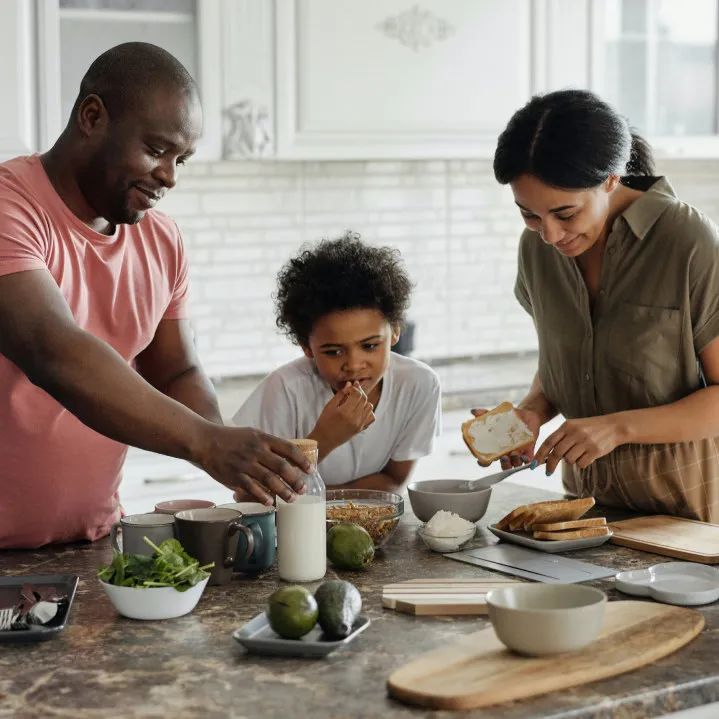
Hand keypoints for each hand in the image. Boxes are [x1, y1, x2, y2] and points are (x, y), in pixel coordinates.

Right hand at [195, 425, 310, 505]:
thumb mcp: (253, 434)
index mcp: (263, 439)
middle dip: (296, 480)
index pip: (289, 449)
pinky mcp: (234, 476)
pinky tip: (270, 502)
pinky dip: (263, 497)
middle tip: (303, 489)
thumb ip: (269, 445)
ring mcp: (245, 464)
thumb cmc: (231, 438)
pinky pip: (252, 489)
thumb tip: (288, 458)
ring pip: (270, 480)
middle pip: (282, 467)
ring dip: (283, 491)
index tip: (311, 470)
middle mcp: (256, 451)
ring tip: (292, 499)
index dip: (302, 461)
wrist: (205, 442)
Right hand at [311, 382, 374, 454]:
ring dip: (364, 401)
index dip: (355, 387)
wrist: (324, 440)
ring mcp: (359, 425)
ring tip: (355, 401)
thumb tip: (350, 384)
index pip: (357, 394)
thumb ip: (340, 394)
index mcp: (345, 412)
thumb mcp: (329, 406)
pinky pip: (371, 417)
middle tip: (353, 389)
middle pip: (364, 399)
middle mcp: (355, 418)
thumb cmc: (324, 422)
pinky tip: (360, 410)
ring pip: (369, 407)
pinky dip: (368, 411)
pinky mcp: (361, 429)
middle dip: (360, 392)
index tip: (350, 386)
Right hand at [470, 407, 541, 468]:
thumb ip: (484, 414)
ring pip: (515, 464)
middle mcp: (506, 453)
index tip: (480, 460)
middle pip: (503, 465)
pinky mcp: (529, 451)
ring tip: (514, 453)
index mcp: (496, 448)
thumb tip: (473, 411)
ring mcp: (518, 453)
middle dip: (503, 464)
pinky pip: (528, 460)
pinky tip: (525, 456)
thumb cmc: (508, 418)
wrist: (526, 415)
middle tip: (503, 457)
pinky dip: (527, 460)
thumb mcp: (496, 415)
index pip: (487, 459)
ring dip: (514, 462)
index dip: (482, 462)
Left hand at [533, 415, 621, 474]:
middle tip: (548, 472)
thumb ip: (561, 438)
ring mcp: (585, 442)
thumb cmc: (590, 428)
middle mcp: (575, 433)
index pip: (549, 441)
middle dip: (550, 465)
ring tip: (579, 454)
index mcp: (567, 426)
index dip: (540, 454)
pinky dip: (582, 463)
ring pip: (569, 460)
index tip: (534, 464)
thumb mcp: (574, 426)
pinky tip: (587, 456)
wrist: (614, 426)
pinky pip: (581, 463)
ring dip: (571, 461)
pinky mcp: (595, 451)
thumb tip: (546, 456)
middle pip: (557, 453)